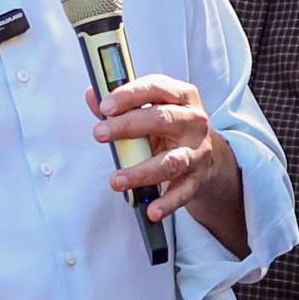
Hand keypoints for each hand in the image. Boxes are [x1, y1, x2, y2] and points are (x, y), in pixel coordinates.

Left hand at [94, 73, 239, 241]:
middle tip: (99, 134)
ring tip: (116, 180)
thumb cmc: (169, 128)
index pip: (156, 88)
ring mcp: (197, 151)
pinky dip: (167, 203)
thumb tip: (91, 95)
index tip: (105, 107)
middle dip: (128, 126)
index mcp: (181, 96)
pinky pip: (182, 192)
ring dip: (141, 172)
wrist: (206, 157)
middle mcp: (193, 121)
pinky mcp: (197, 178)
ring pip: (171, 161)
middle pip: (163, 119)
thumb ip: (121, 105)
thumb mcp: (149, 111)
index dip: (130, 95)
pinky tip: (152, 211)